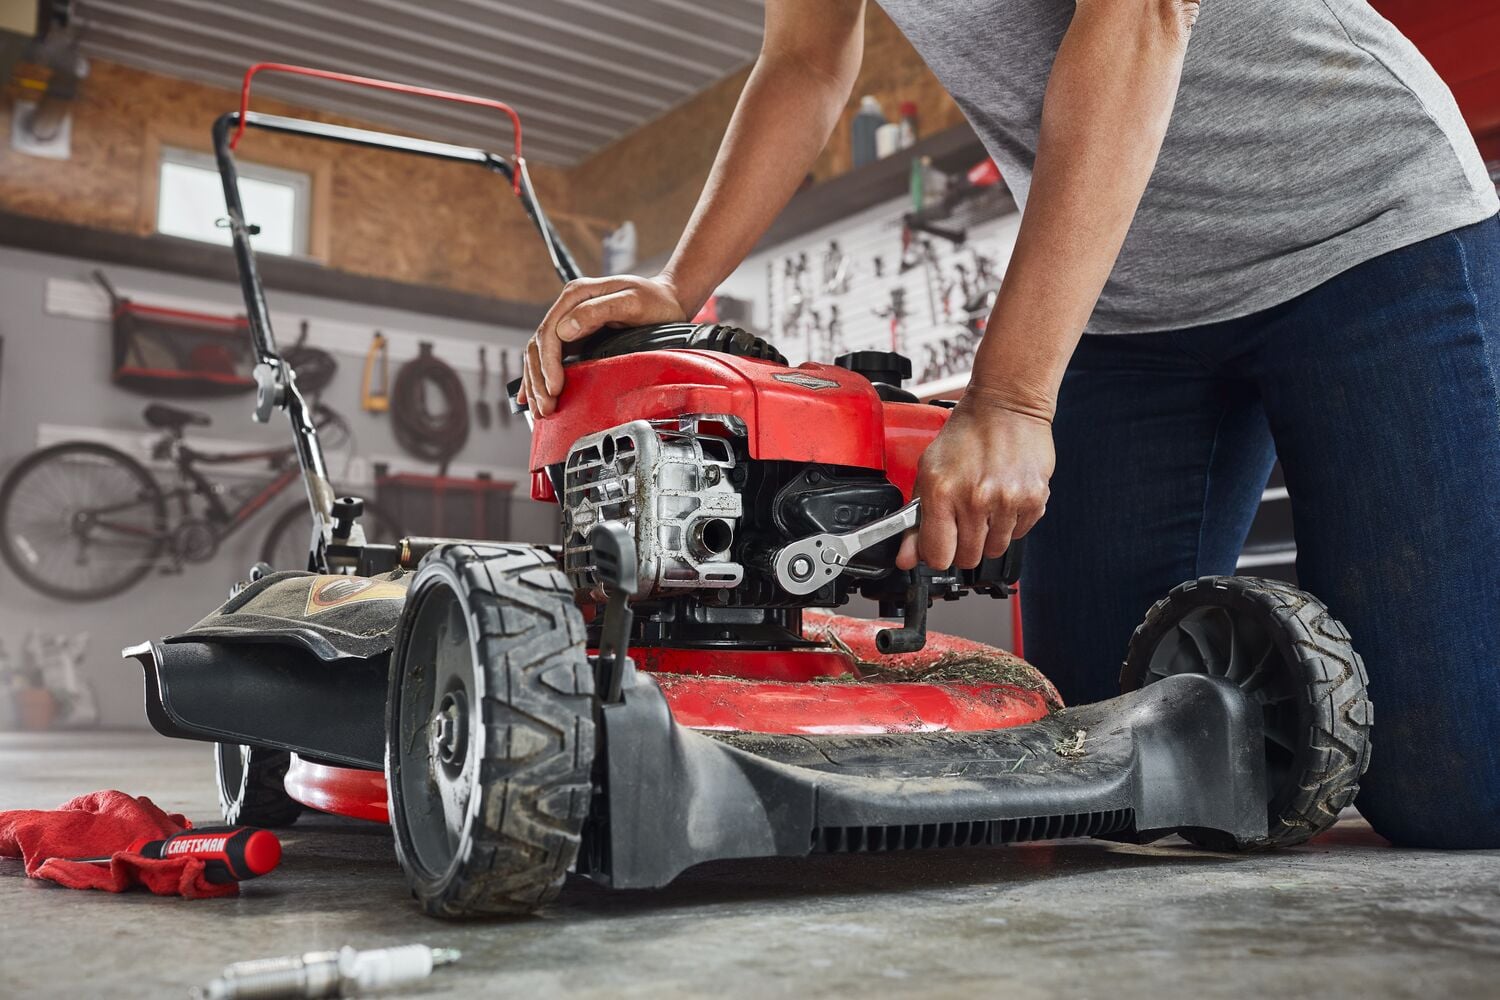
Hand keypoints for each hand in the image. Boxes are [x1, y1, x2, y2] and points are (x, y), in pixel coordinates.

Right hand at [517, 274, 687, 415]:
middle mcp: (569, 306)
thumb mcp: (632, 302)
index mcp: (577, 294)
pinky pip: (549, 357)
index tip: (554, 388)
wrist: (669, 299)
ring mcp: (571, 321)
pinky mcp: (576, 336)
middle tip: (545, 408)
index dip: (548, 364)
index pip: (550, 333)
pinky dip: (539, 377)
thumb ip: (598, 311)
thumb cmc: (655, 300)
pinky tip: (531, 395)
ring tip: (540, 409)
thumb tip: (566, 329)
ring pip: (540, 354)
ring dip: (536, 383)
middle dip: (538, 380)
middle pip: (539, 346)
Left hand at [896, 398, 1054, 570]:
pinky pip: (1019, 534)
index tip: (938, 545)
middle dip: (962, 546)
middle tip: (962, 521)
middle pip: (967, 558)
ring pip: (994, 550)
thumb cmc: (966, 434)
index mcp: (942, 491)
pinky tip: (1003, 499)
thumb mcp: (929, 472)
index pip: (937, 555)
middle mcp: (976, 499)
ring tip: (984, 506)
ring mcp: (1007, 501)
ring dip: (988, 535)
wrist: (1007, 406)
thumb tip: (906, 558)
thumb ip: (916, 520)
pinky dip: (1010, 524)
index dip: (935, 554)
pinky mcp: (1034, 500)